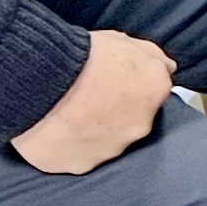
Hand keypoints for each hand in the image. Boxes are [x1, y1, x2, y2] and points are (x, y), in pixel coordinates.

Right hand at [11, 29, 173, 174]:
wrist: (39, 79)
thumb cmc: (78, 55)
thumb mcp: (121, 40)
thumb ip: (151, 56)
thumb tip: (167, 67)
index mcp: (154, 90)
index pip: (153, 93)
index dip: (132, 87)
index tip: (112, 83)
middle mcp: (139, 125)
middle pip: (132, 121)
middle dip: (115, 113)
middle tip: (88, 99)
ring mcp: (111, 149)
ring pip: (106, 143)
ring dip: (93, 132)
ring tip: (67, 114)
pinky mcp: (81, 165)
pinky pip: (77, 158)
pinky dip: (69, 148)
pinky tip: (54, 131)